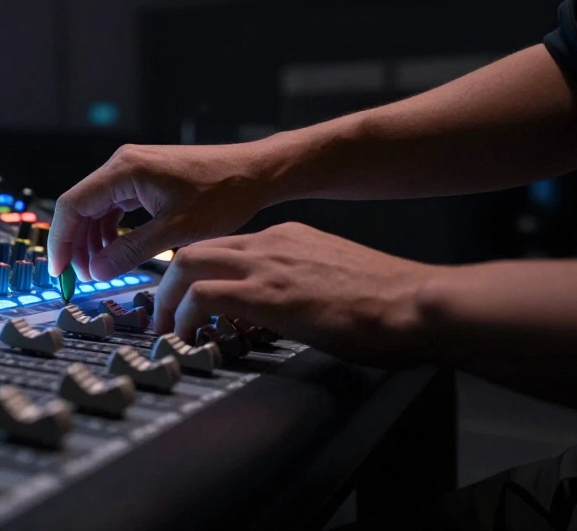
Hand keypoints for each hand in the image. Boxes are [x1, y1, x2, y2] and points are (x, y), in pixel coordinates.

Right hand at [47, 143, 274, 281]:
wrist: (254, 173)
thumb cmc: (222, 194)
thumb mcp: (175, 231)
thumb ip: (131, 252)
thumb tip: (97, 272)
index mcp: (124, 170)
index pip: (72, 205)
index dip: (61, 242)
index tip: (60, 272)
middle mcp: (122, 164)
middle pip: (80, 207)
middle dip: (76, 244)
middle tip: (81, 278)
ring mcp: (132, 170)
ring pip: (95, 208)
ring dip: (93, 240)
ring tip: (101, 270)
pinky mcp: (143, 178)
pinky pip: (114, 206)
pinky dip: (110, 231)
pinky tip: (117, 252)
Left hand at [162, 222, 433, 366]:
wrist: (417, 303)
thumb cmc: (390, 302)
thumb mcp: (332, 280)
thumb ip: (299, 285)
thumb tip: (280, 313)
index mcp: (287, 238)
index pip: (222, 246)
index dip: (195, 272)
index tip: (182, 297)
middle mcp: (271, 243)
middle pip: (192, 248)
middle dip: (166, 282)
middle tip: (159, 315)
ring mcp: (267, 265)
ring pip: (187, 264)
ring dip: (166, 299)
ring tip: (164, 330)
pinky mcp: (268, 294)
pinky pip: (203, 296)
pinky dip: (184, 316)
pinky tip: (185, 338)